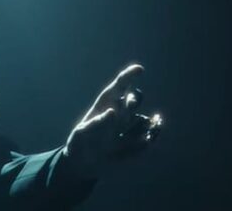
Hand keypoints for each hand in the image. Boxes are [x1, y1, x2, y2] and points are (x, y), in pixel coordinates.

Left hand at [63, 64, 162, 178]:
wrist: (83, 163)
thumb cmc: (80, 144)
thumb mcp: (82, 134)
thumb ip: (96, 123)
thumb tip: (112, 111)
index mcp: (106, 105)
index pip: (119, 86)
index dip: (129, 76)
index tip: (140, 69)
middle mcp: (120, 113)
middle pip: (134, 99)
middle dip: (134, 100)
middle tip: (128, 107)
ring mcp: (129, 128)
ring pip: (146, 120)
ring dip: (147, 123)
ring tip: (142, 131)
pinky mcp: (135, 142)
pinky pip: (149, 137)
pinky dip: (151, 137)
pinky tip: (147, 141)